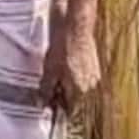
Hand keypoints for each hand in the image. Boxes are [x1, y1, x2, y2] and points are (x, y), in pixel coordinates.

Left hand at [39, 0, 101, 115]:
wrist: (77, 27)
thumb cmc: (64, 47)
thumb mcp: (49, 70)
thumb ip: (47, 90)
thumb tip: (43, 103)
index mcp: (79, 91)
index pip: (69, 111)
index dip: (57, 107)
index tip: (49, 102)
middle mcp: (90, 87)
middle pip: (75, 101)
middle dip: (63, 97)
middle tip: (51, 86)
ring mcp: (95, 77)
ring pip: (80, 90)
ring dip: (69, 87)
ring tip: (58, 74)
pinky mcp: (95, 68)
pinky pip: (84, 79)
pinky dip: (75, 77)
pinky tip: (67, 67)